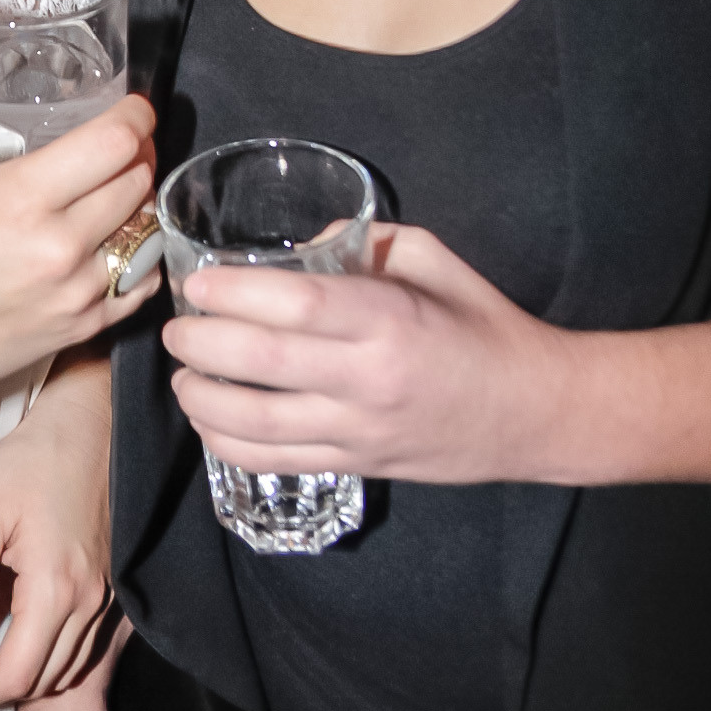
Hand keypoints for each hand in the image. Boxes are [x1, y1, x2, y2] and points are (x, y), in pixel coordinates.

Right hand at [0, 77, 158, 425]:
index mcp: (21, 200)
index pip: (113, 145)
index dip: (134, 117)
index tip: (133, 108)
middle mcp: (59, 247)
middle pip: (137, 182)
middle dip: (138, 153)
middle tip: (126, 142)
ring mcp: (76, 292)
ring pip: (145, 231)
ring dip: (140, 202)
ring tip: (122, 186)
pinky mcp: (81, 327)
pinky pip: (140, 283)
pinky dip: (141, 255)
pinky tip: (124, 239)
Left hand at [0, 351, 112, 710]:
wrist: (90, 423)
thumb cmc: (36, 458)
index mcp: (56, 586)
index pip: (18, 674)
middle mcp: (89, 599)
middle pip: (45, 680)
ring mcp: (105, 592)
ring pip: (67, 667)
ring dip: (24, 675)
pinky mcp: (109, 581)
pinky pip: (82, 643)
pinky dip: (48, 654)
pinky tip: (14, 634)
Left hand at [164, 223, 575, 483]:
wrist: (535, 412)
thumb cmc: (482, 323)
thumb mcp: (431, 259)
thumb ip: (363, 244)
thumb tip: (297, 246)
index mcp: (390, 318)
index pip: (297, 305)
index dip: (236, 292)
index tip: (198, 283)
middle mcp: (369, 378)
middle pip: (263, 365)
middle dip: (202, 345)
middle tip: (175, 329)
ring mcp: (360, 431)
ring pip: (258, 425)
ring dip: (203, 400)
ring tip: (181, 376)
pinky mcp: (357, 467)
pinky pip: (275, 463)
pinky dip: (228, 444)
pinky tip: (209, 419)